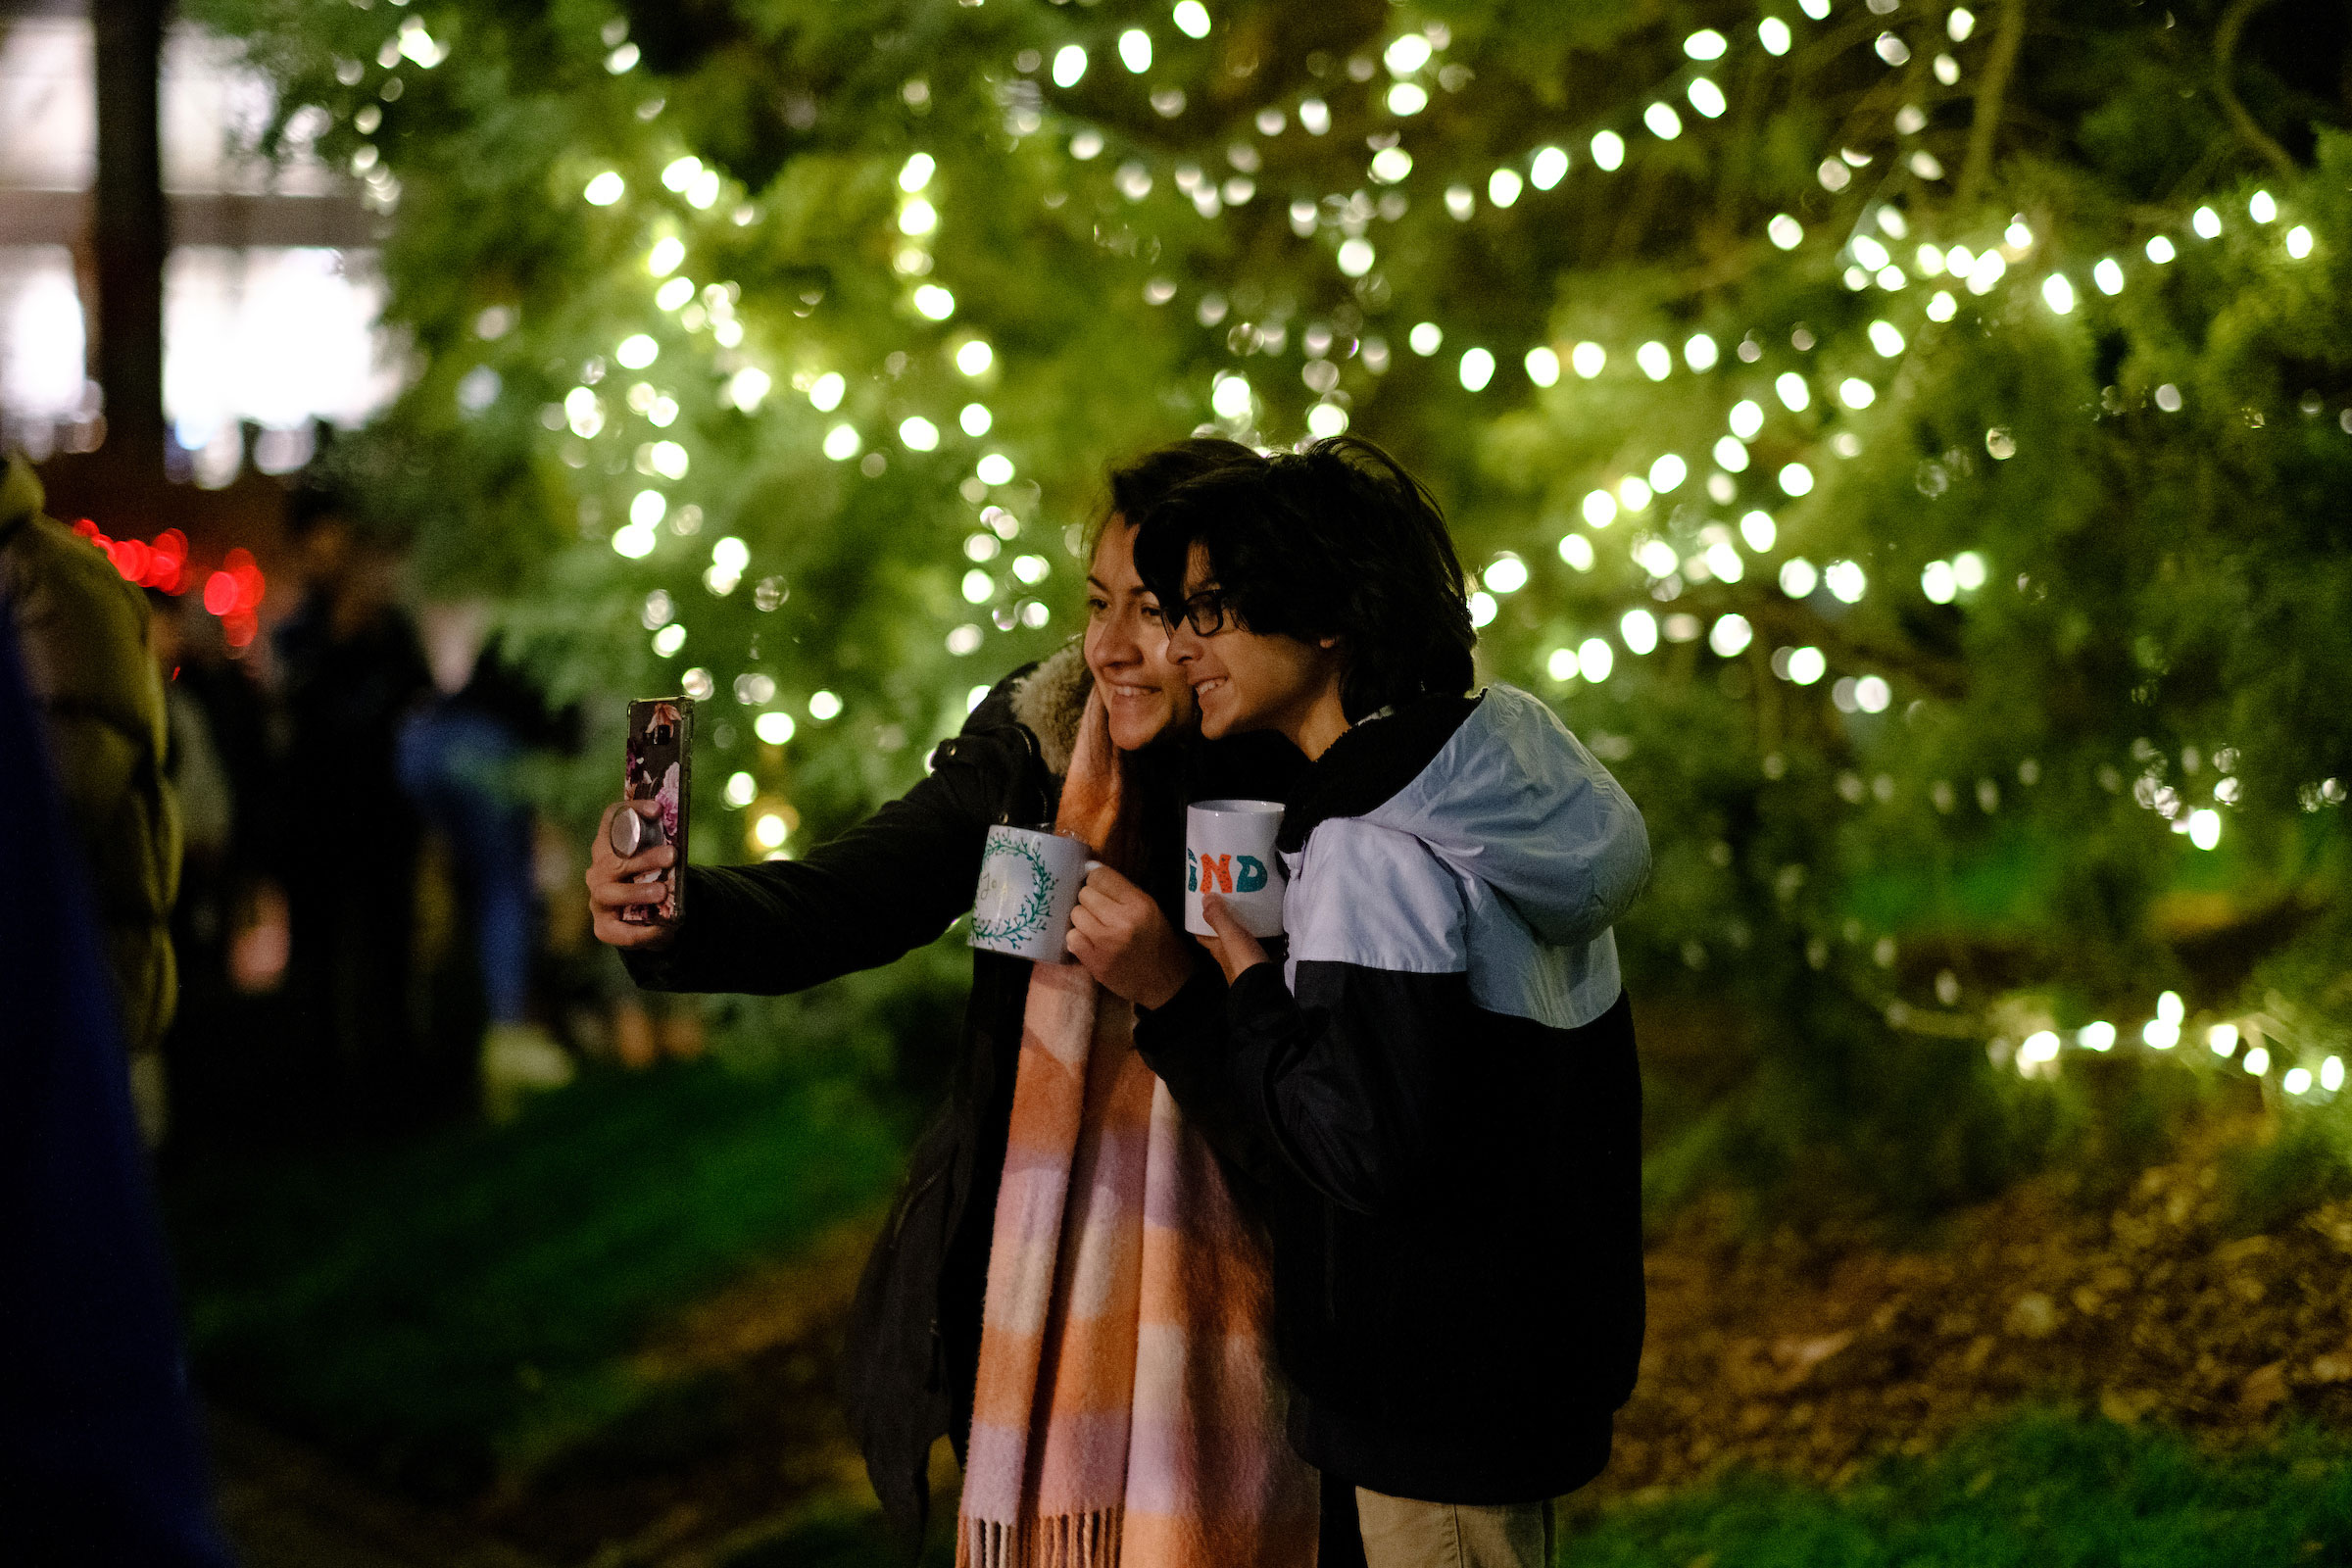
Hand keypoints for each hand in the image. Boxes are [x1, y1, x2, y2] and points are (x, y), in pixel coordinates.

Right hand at [587, 801, 678, 948]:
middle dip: (645, 857)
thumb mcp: (658, 863)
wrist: (648, 919)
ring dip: (638, 891)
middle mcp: (599, 871)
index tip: (657, 809)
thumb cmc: (652, 880)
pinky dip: (644, 930)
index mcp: (609, 847)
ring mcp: (599, 899)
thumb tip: (680, 844)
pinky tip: (663, 928)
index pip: (611, 820)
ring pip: (612, 893)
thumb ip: (663, 851)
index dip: (631, 811)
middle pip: (615, 860)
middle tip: (672, 855)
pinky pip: (621, 931)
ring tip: (663, 891)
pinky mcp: (604, 927)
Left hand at [1067, 864, 1194, 1008]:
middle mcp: (1122, 921)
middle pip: (1085, 894)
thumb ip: (1122, 890)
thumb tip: (1089, 868)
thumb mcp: (1150, 909)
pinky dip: (1078, 939)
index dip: (1097, 882)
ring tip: (1098, 929)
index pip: (1100, 876)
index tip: (1102, 890)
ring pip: (1075, 914)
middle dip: (1091, 902)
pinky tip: (1091, 944)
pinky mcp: (1095, 963)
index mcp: (1139, 904)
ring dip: (1083, 920)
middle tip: (1102, 913)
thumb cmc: (1158, 942)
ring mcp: (1107, 944)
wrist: (1167, 983)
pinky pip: (1071, 938)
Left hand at [1198, 891, 1269, 985]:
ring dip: (1249, 929)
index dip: (1200, 923)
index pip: (1202, 935)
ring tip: (1256, 911)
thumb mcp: (1229, 935)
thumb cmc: (1243, 960)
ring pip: (1245, 941)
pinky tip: (1275, 928)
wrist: (1264, 987)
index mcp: (1218, 948)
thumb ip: (1218, 917)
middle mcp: (1229, 955)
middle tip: (1234, 903)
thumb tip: (1205, 898)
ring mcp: (1247, 960)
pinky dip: (1269, 938)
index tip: (1205, 907)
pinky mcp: (1263, 963)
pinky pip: (1265, 947)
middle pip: (1224, 937)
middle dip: (1227, 923)